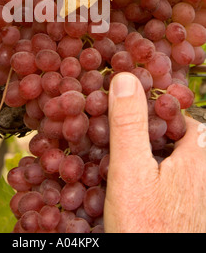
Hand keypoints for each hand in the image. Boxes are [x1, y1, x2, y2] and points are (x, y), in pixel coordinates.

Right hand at [104, 72, 205, 232]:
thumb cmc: (147, 229)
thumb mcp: (131, 172)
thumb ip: (130, 125)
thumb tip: (125, 79)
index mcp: (199, 156)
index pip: (181, 113)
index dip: (155, 105)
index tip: (129, 101)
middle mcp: (203, 173)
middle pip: (175, 136)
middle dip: (146, 130)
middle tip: (114, 129)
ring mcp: (195, 194)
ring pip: (169, 159)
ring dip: (143, 152)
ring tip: (111, 152)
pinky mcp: (184, 209)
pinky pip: (167, 180)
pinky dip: (147, 174)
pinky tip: (124, 183)